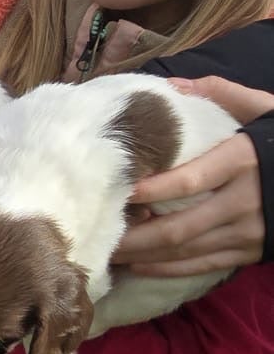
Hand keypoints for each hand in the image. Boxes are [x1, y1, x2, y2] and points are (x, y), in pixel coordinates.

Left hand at [112, 77, 273, 275]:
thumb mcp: (266, 109)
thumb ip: (222, 95)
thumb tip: (174, 85)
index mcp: (244, 162)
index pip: (189, 180)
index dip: (151, 189)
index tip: (118, 190)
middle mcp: (245, 201)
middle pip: (178, 227)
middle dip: (133, 235)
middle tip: (96, 230)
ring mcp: (248, 231)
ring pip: (186, 251)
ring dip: (143, 254)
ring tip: (107, 250)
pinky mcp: (250, 251)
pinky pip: (202, 265)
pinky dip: (167, 268)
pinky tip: (138, 264)